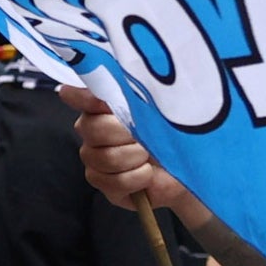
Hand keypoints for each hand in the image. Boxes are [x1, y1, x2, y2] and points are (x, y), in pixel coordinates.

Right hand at [57, 77, 176, 218]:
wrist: (183, 169)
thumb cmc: (169, 137)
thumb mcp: (158, 111)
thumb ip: (134, 96)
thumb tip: (106, 82)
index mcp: (103, 107)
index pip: (82, 97)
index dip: (86, 98)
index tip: (103, 104)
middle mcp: (92, 131)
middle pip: (92, 128)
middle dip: (124, 133)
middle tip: (143, 136)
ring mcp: (94, 158)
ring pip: (106, 157)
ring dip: (135, 157)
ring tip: (149, 156)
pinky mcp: (103, 183)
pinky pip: (115, 181)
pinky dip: (138, 177)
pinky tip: (147, 174)